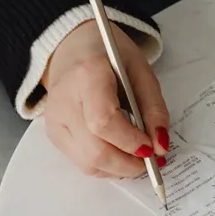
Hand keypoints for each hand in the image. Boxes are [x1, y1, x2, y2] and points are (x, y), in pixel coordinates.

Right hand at [41, 19, 170, 177]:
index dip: (130, 140)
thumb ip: (154, 108)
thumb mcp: (141, 70)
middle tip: (151, 160)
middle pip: (94, 150)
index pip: (103, 121)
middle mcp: (64, 101)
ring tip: (138, 156)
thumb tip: (161, 146)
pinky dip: (105, 164)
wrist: (73, 47)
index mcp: (87, 75)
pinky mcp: (53, 134)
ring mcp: (55, 121)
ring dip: (118, 168)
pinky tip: (119, 152)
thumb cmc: (109, 56)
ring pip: (87, 163)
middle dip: (128, 163)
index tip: (152, 147)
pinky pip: (81, 162)